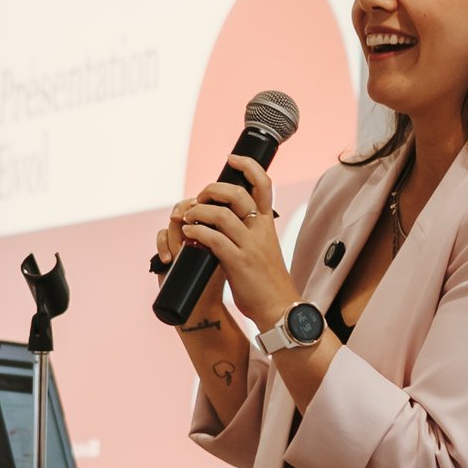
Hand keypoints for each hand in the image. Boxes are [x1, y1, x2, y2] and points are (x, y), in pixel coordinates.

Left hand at [169, 157, 294, 334]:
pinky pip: (213, 239)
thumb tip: (225, 218)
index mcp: (267, 224)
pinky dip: (196, 232)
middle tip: (200, 198)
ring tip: (188, 217)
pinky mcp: (237, 263)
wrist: (278, 308)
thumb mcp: (263, 248)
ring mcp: (249, 246)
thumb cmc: (267, 280)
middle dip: (212, 189)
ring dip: (198, 211)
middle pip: (237, 193)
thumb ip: (248, 232)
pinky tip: (189, 233)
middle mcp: (260, 231)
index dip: (247, 165)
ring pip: (221, 214)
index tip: (231, 158)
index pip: (263, 184)